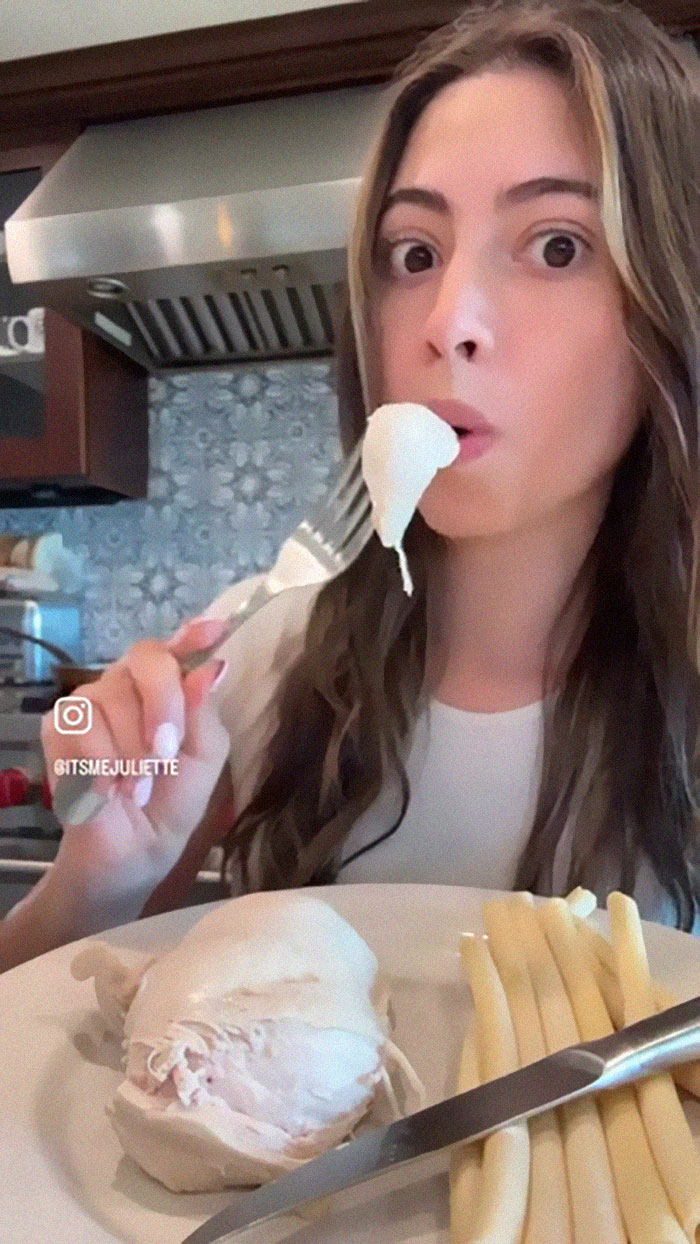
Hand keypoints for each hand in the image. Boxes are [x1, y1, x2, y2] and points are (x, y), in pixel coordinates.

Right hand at [41, 617, 231, 926]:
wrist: (128, 857)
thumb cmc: (168, 807)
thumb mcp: (203, 762)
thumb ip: (205, 714)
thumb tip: (213, 668)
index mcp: (172, 687)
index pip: (180, 646)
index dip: (193, 633)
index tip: (214, 631)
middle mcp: (130, 684)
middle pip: (148, 660)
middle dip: (163, 710)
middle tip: (165, 757)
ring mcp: (91, 702)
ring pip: (110, 696)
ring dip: (130, 755)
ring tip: (137, 792)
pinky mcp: (57, 728)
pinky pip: (79, 725)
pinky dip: (99, 764)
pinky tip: (107, 792)